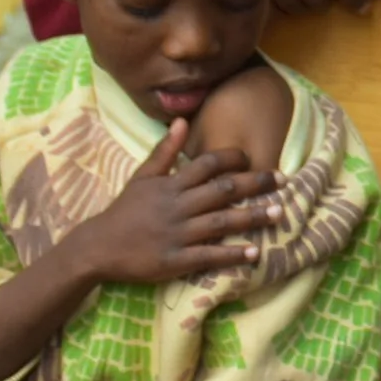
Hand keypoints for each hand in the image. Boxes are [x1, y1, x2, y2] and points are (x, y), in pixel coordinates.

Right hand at [67, 120, 281, 285]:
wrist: (97, 247)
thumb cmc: (125, 210)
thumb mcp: (142, 177)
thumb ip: (165, 151)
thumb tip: (182, 120)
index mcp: (170, 185)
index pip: (207, 164)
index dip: (233, 159)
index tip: (254, 158)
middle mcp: (177, 206)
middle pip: (222, 190)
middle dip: (255, 184)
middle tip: (283, 180)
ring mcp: (177, 234)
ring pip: (221, 222)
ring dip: (252, 217)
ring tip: (278, 213)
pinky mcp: (175, 260)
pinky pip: (208, 256)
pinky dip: (232, 255)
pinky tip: (255, 253)